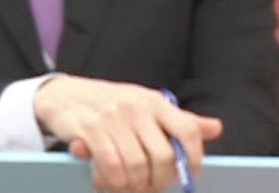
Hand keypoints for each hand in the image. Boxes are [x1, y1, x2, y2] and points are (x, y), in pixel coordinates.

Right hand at [33, 76, 222, 192]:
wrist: (62, 95)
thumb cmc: (109, 103)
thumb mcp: (146, 105)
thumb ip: (178, 120)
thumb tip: (215, 128)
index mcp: (154, 101)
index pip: (188, 130)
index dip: (193, 158)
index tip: (187, 173)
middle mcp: (136, 107)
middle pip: (162, 156)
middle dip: (158, 180)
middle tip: (150, 187)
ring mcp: (112, 117)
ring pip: (136, 166)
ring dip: (132, 185)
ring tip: (127, 186)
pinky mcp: (90, 129)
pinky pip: (110, 165)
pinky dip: (112, 181)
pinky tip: (107, 181)